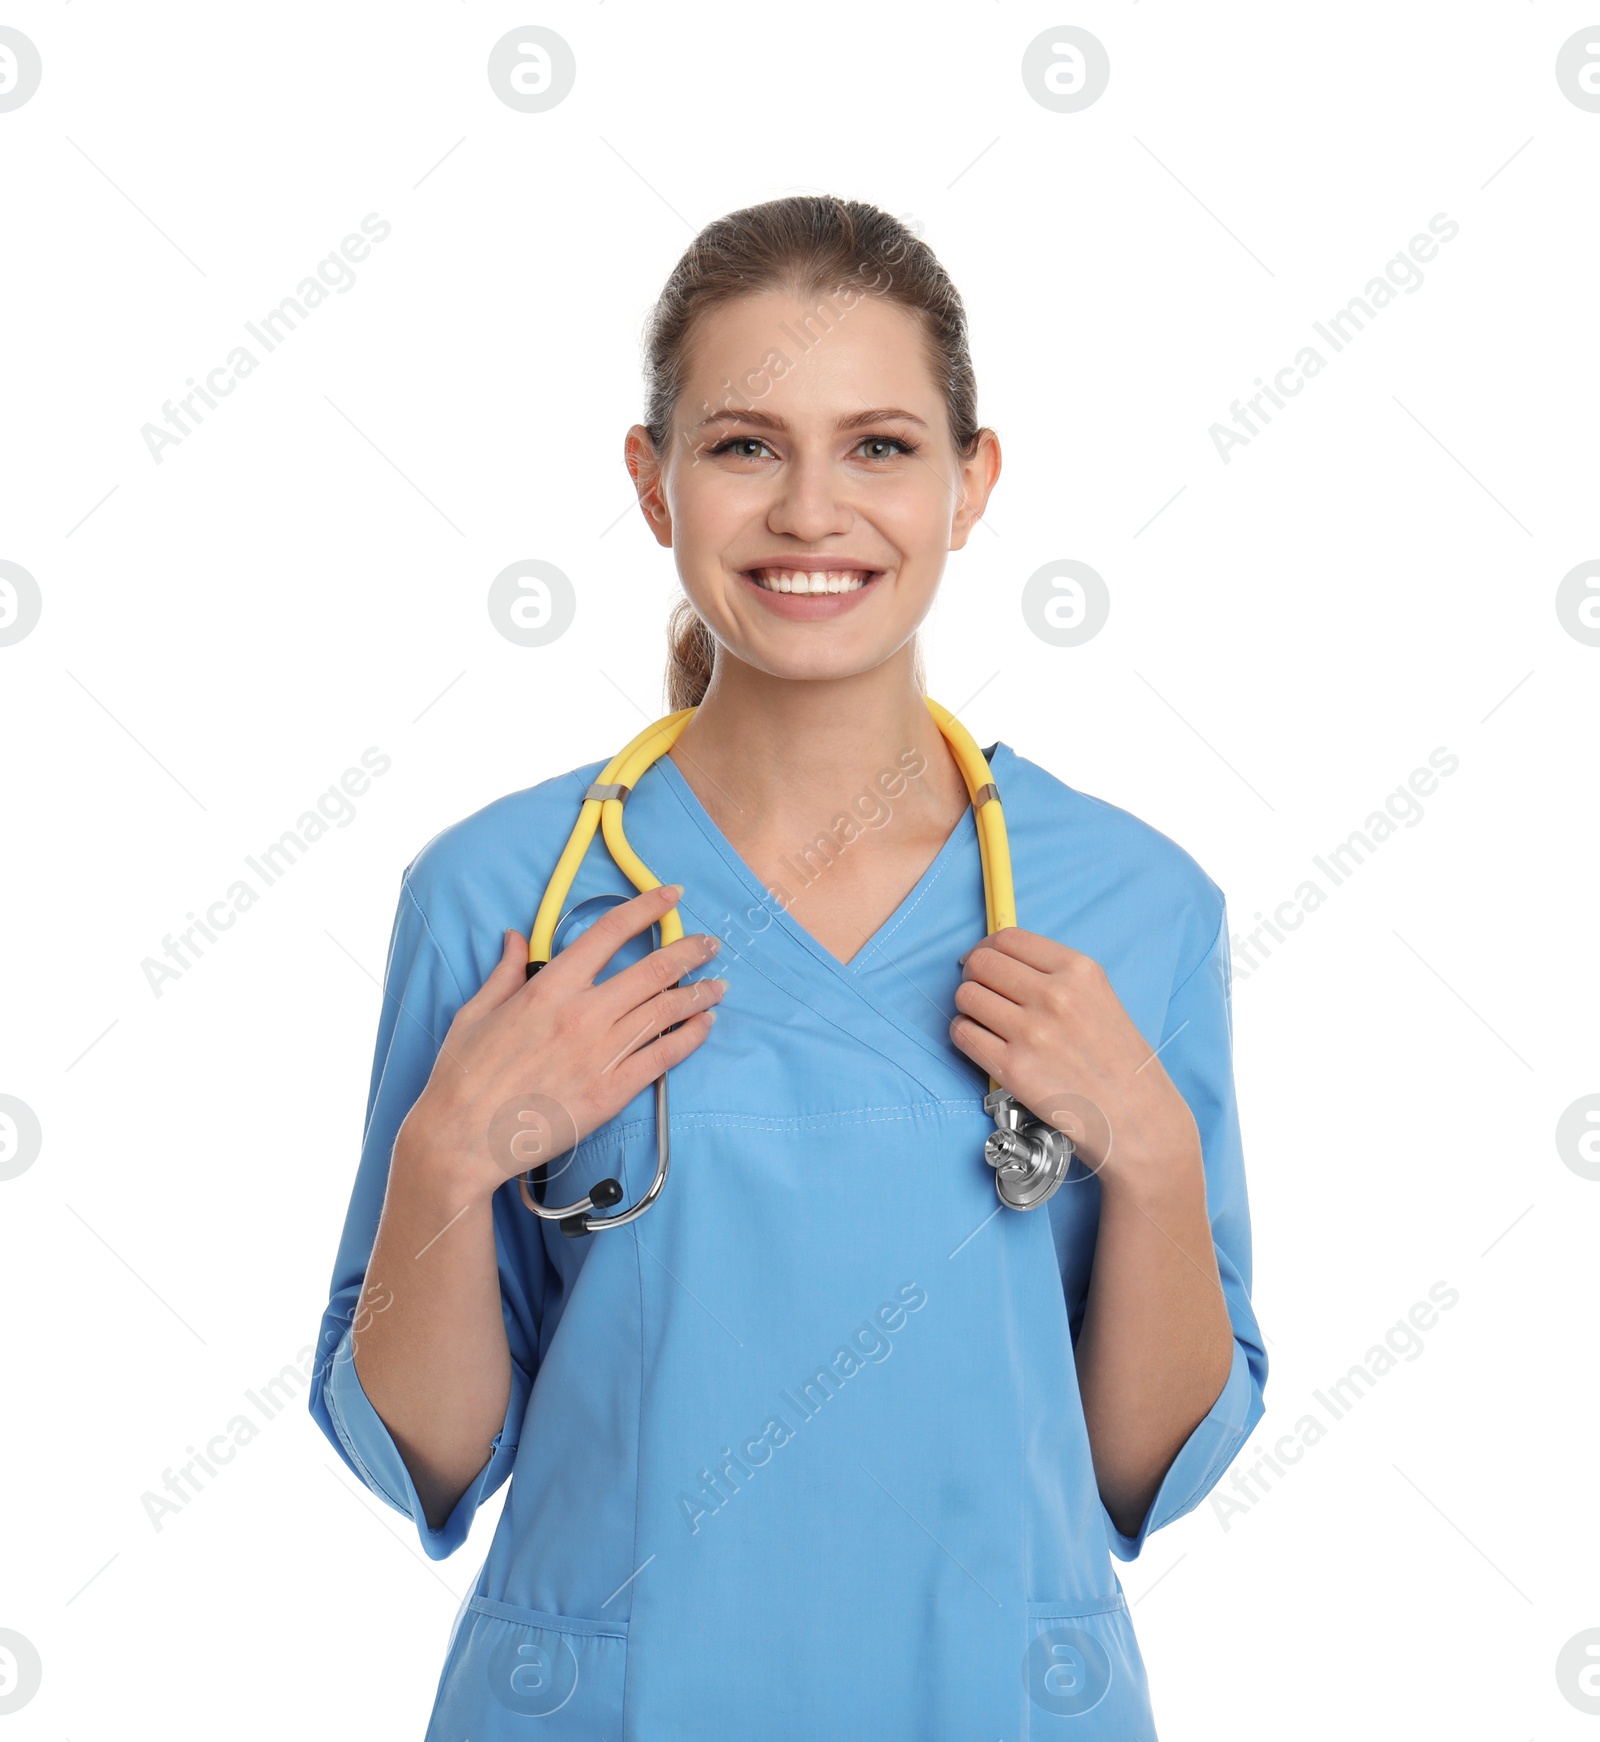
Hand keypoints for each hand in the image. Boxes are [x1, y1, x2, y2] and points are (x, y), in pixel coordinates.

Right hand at [395, 882, 725, 1198]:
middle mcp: (582, 1014)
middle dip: (689, 951)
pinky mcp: (611, 1092)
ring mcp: (600, 1053)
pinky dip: (691, 1036)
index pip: (608, 932)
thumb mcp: (475, 1012)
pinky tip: (705, 1025)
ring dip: (699, 994)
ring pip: (665, 1011)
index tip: (669, 896)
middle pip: (653, 970)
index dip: (646, 907)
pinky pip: (664, 1056)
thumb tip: (515, 938)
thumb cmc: (462, 1077)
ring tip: (719, 985)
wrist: (461, 1139)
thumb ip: (505, 972)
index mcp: (549, 988)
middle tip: (710, 944)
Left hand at [951, 927, 1199, 1191]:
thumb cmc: (1121, 1063)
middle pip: (981, 963)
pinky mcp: (1013, 1068)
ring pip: (966, 996)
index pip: (1008, 938)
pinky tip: (982, 1042)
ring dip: (968, 1007)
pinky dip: (964, 1034)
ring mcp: (1031, 1031)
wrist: (1139, 1120)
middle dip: (974, 974)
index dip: (987, 947)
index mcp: (1079, 970)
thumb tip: (1000, 961)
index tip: (985, 960)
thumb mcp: (1100, 998)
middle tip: (982, 992)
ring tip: (984, 1021)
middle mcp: (1054, 994)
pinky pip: (962, 1034)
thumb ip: (1055, 977)